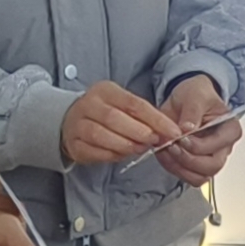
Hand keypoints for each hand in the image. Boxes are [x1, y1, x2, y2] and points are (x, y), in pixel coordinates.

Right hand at [62, 80, 178, 165]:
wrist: (72, 121)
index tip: (172, 131)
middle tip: (154, 141)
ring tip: (140, 149)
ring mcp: (77, 124)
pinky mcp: (74, 144)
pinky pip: (93, 151)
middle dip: (139, 131)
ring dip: (125, 144)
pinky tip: (123, 155)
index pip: (133, 103)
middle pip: (114, 117)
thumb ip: (144, 117)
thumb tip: (168, 132)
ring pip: (100, 135)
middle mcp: (88, 104)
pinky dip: (111, 155)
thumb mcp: (124, 107)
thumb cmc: (106, 114)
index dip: (155, 119)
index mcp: (105, 91)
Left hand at [157, 75, 239, 184]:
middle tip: (171, 146)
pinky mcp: (195, 165)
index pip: (218, 147)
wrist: (185, 99)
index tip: (180, 137)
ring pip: (198, 177)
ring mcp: (210, 159)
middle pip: (211, 167)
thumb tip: (187, 128)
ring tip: (165, 150)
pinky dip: (173, 168)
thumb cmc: (196, 95)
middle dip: (187, 159)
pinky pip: (186, 176)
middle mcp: (223, 148)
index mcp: (230, 130)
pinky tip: (164, 154)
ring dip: (178, 167)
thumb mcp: (195, 95)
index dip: (196, 146)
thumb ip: (192, 111)